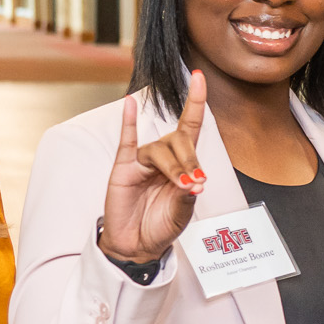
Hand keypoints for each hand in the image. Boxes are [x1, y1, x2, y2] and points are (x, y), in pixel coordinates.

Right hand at [100, 70, 207, 264]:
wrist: (137, 245)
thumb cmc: (160, 226)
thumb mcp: (181, 214)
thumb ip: (187, 197)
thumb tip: (196, 182)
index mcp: (182, 164)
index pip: (191, 127)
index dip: (196, 103)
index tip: (201, 78)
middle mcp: (163, 157)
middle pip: (179, 141)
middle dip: (189, 160)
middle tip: (194, 183)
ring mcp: (142, 161)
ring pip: (160, 149)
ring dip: (173, 165)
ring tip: (180, 184)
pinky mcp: (123, 168)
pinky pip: (127, 142)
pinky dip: (128, 123)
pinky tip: (129, 105)